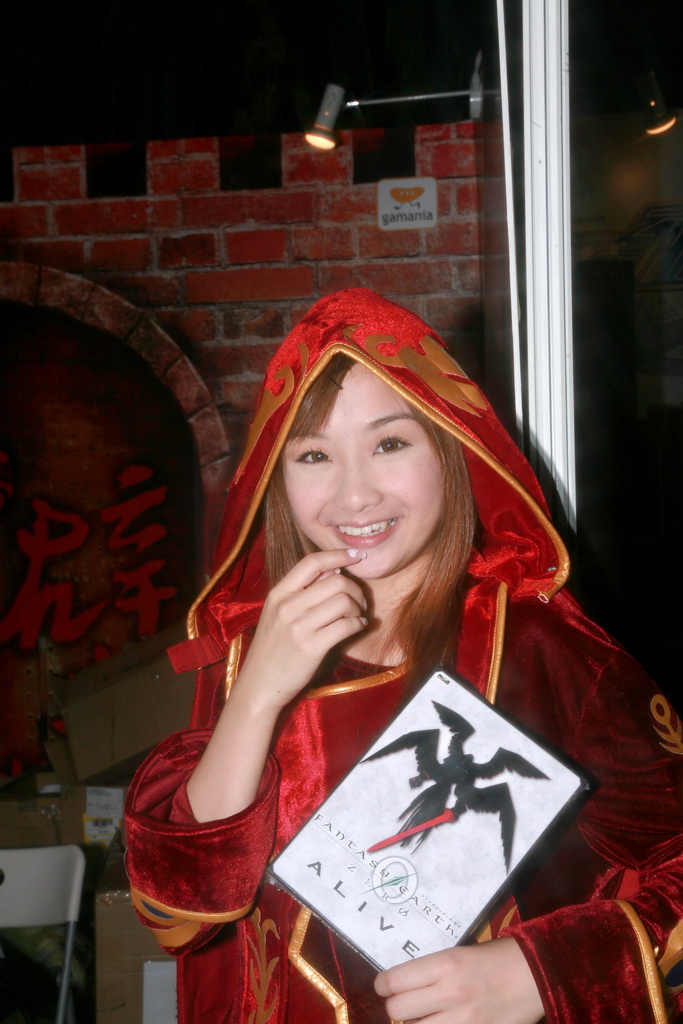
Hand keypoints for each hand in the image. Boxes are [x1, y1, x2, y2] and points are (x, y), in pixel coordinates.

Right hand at [237, 547, 367, 713]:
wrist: (259, 686)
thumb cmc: (272, 648)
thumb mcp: (277, 613)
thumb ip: (301, 591)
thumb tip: (333, 569)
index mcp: (278, 594)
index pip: (311, 562)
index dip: (337, 555)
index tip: (356, 556)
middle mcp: (287, 606)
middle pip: (335, 581)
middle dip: (355, 589)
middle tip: (359, 601)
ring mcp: (298, 627)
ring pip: (344, 601)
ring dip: (358, 608)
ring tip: (357, 616)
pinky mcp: (312, 648)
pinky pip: (346, 625)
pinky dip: (358, 624)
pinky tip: (358, 627)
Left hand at [374, 938, 542, 1023]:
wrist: (538, 975)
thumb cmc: (498, 957)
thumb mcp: (461, 954)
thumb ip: (433, 970)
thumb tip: (403, 985)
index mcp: (446, 965)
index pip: (394, 981)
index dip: (382, 986)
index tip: (384, 986)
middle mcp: (450, 993)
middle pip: (398, 1010)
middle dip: (395, 1006)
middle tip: (403, 1002)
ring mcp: (464, 1021)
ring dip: (416, 1022)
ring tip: (425, 1015)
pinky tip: (441, 1022)